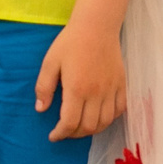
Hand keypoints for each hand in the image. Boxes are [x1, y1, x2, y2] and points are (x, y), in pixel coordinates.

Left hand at [34, 21, 125, 140]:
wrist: (96, 27)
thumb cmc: (69, 43)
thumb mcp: (50, 63)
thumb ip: (44, 87)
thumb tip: (40, 109)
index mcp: (77, 89)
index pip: (70, 122)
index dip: (61, 134)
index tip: (53, 136)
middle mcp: (97, 93)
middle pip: (89, 127)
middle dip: (74, 134)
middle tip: (65, 131)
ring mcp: (112, 90)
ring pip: (105, 122)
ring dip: (91, 130)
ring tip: (79, 127)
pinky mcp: (122, 85)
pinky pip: (119, 110)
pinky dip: (109, 119)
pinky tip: (98, 116)